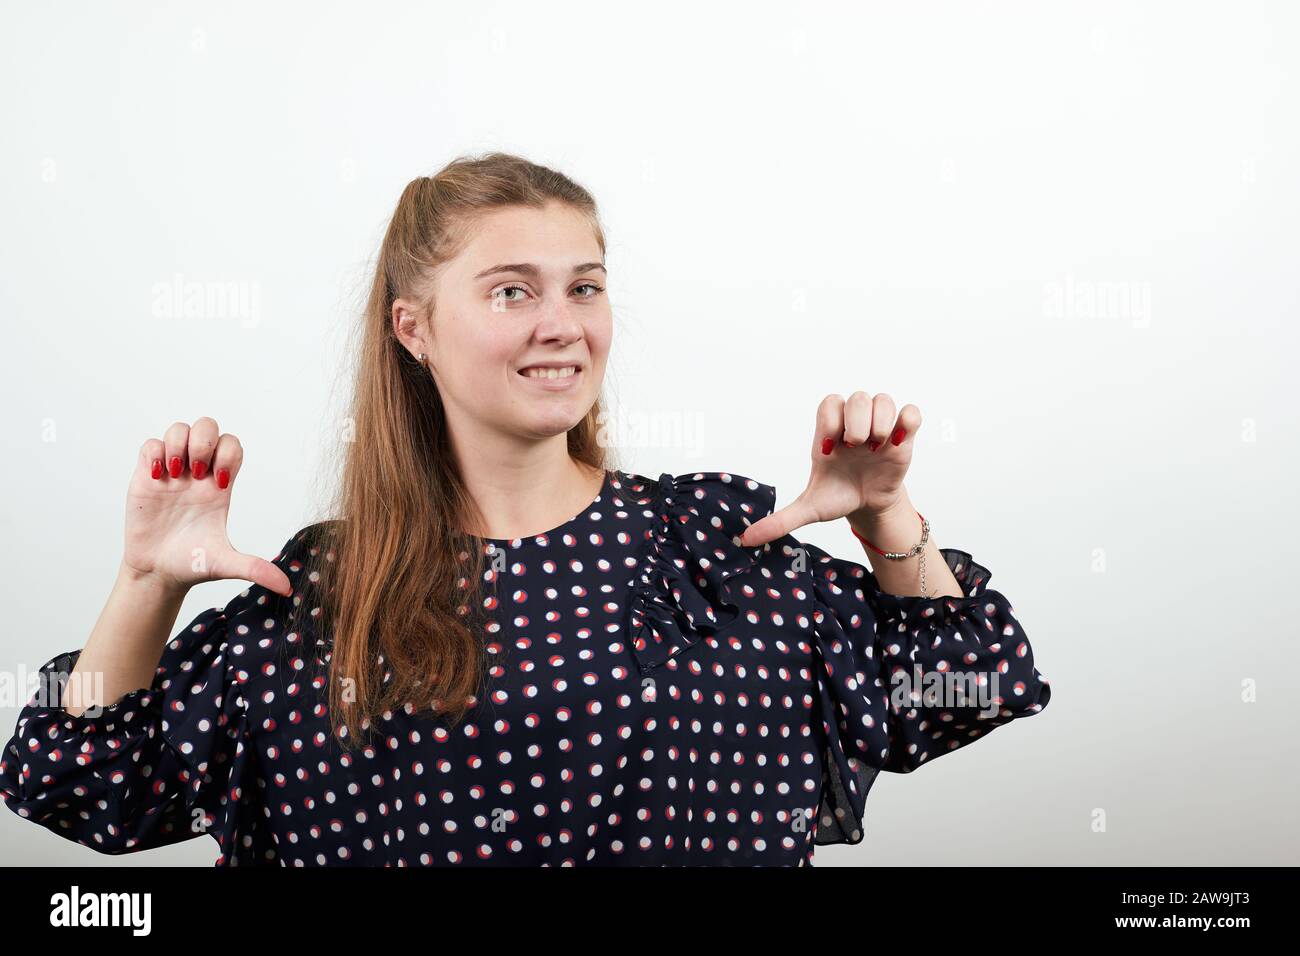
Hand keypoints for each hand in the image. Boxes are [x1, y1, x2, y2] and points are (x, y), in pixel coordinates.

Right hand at [120, 417, 292, 597]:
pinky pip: (151, 445)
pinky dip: (155, 453)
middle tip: (195, 472)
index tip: (220, 484)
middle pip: (208, 427)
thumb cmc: (193, 564)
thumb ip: (255, 569)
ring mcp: (172, 473)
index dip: (229, 455)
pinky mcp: (146, 477)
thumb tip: (287, 587)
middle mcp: (198, 474)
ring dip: (179, 444)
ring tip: (175, 475)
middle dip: (204, 441)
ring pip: (179, 429)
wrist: (158, 572)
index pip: (233, 447)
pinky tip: (157, 478)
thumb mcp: (225, 563)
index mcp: (221, 486)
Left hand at [738, 392, 920, 547]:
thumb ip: (781, 520)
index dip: (830, 422)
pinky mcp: (902, 435)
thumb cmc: (839, 496)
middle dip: (857, 422)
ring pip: (882, 399)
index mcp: (828, 434)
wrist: (868, 505)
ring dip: (880, 422)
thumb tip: (746, 539)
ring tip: (877, 447)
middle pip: (856, 397)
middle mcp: (853, 425)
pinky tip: (897, 443)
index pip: (828, 404)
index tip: (830, 450)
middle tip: (856, 447)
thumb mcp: (810, 508)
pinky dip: (907, 422)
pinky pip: (910, 412)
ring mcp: (878, 427)